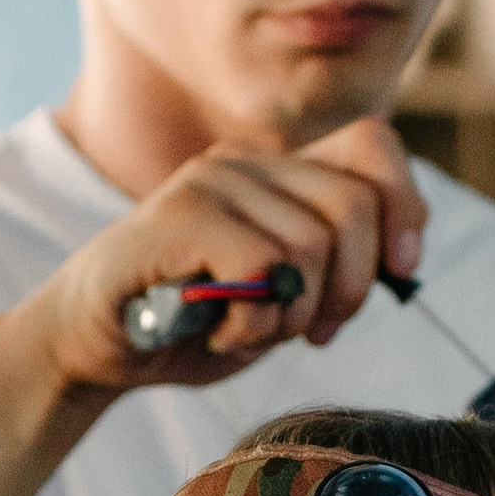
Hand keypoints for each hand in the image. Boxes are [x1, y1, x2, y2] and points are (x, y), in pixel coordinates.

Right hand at [20, 117, 427, 399]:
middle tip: (316, 333)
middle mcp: (246, 162)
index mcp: (277, 172)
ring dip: (291, 316)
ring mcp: (210, 181)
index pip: (372, 147)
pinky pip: (260, 268)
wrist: (90, 347)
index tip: (402, 271)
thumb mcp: (279, 301)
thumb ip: (332, 271)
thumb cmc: (189, 327)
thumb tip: (401, 258)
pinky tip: (221, 333)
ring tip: (247, 332)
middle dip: (353, 286)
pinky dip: (253, 322)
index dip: (404, 207)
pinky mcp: (178, 216)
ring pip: (308, 245)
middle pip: (353, 204)